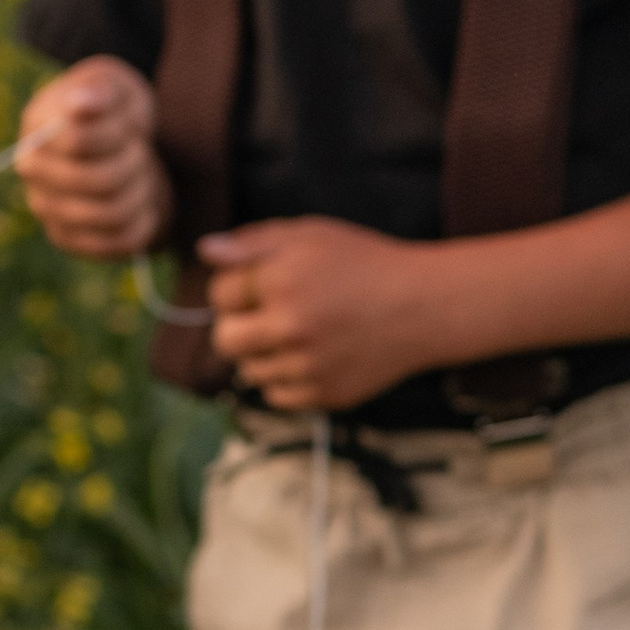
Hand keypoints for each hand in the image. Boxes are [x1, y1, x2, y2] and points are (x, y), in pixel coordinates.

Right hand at [17, 62, 171, 260]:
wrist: (117, 147)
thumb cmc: (114, 110)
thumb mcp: (115, 86)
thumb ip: (101, 89)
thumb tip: (81, 102)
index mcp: (37, 127)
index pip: (79, 141)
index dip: (118, 133)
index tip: (129, 125)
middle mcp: (31, 171)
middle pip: (98, 181)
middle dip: (134, 163)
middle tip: (140, 151)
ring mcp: (46, 208)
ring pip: (111, 214)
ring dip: (141, 192)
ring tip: (142, 175)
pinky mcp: (68, 239)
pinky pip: (118, 242)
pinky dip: (143, 221)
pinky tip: (143, 203)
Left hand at [197, 215, 436, 410]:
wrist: (424, 306)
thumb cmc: (364, 264)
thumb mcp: (311, 234)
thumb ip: (253, 242)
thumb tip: (205, 251)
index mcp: (282, 281)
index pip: (219, 293)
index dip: (236, 286)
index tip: (263, 284)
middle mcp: (290, 327)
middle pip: (225, 340)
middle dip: (237, 325)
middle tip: (268, 315)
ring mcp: (307, 366)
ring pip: (249, 371)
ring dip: (263, 353)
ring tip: (299, 333)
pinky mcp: (324, 395)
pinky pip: (277, 395)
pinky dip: (286, 379)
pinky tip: (312, 356)